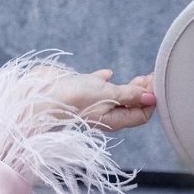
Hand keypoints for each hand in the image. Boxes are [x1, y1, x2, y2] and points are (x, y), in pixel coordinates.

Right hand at [39, 69, 156, 131]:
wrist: (39, 96)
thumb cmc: (73, 98)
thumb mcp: (107, 95)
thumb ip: (129, 95)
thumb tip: (152, 98)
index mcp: (114, 120)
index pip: (141, 115)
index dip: (151, 100)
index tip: (155, 83)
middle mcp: (105, 114)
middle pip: (131, 107)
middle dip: (143, 93)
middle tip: (149, 78)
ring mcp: (91, 103)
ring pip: (115, 97)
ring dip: (129, 87)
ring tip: (138, 78)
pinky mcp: (77, 91)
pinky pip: (95, 87)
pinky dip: (104, 80)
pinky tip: (107, 73)